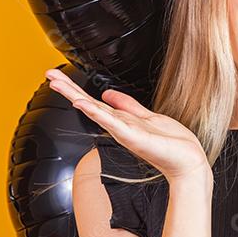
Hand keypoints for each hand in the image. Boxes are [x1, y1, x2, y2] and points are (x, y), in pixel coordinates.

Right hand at [44, 69, 211, 182]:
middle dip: (68, 89)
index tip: (57, 76)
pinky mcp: (133, 136)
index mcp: (121, 120)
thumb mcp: (147, 117)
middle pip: (88, 103)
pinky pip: (112, 121)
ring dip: (76, 96)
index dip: (75, 88)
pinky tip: (83, 104)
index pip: (92, 101)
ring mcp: (124, 131)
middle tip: (49, 75)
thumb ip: (128, 105)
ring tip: (58, 85)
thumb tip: (109, 93)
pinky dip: (96, 113)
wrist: (188, 161)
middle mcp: (119, 126)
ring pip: (95, 110)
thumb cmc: (172, 144)